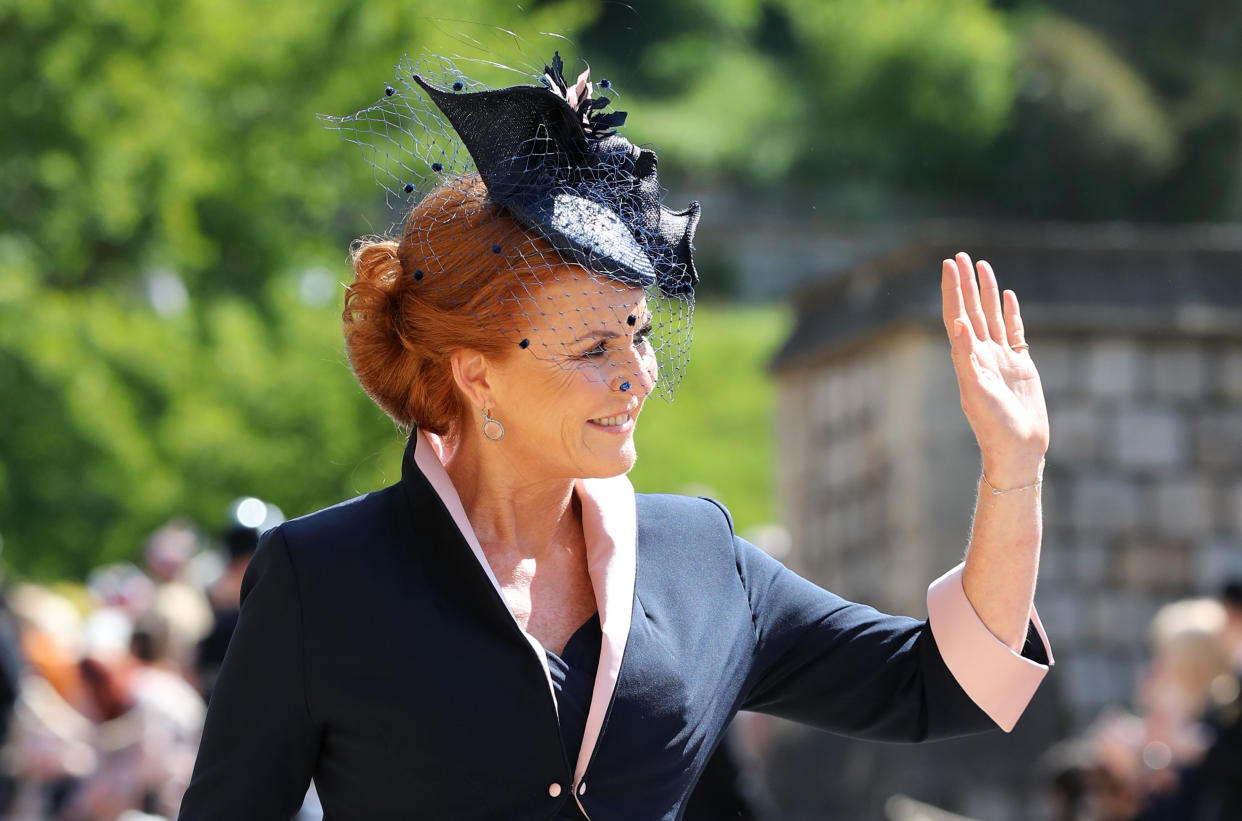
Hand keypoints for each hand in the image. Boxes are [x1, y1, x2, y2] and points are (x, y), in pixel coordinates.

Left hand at [941, 251, 1049, 485]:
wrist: (1017, 449)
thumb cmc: (994, 426)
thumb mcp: (977, 391)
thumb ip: (967, 358)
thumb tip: (959, 324)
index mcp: (967, 358)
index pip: (956, 316)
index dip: (952, 291)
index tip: (948, 265)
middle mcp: (981, 354)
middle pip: (971, 310)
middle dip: (965, 284)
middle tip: (960, 255)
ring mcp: (1000, 359)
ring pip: (992, 316)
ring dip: (986, 292)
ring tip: (982, 266)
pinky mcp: (1020, 365)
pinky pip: (1014, 332)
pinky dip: (1010, 313)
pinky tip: (1007, 296)